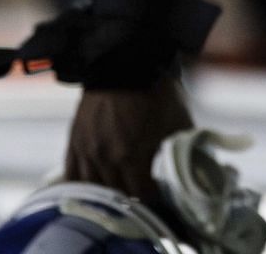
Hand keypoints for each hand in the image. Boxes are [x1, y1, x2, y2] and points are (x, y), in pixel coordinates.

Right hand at [64, 76, 192, 202]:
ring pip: (92, 190)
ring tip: (119, 197)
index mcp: (131, 156)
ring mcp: (86, 151)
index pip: (142, 195)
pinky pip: (71, 175)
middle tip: (143, 200)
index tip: (162, 200)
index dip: (154, 201)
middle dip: (132, 201)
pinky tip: (92, 191)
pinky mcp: (74, 142)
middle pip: (116, 196)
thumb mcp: (178, 120)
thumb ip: (184, 147)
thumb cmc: (156, 92)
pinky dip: (82, 187)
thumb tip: (194, 165)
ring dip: (107, 197)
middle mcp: (104, 159)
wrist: (125, 64)